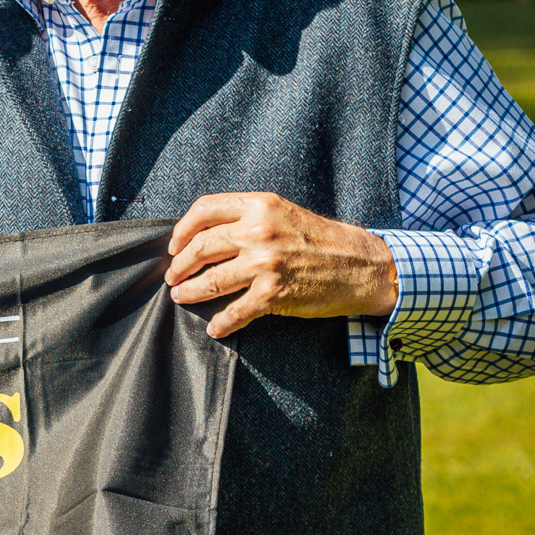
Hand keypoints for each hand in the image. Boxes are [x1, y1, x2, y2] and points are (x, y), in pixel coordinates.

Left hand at [166, 193, 398, 338]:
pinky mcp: (274, 294)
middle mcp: (259, 231)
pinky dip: (221, 323)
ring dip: (190, 292)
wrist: (361, 265)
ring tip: (181, 297)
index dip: (182, 230)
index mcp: (260, 206)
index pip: (205, 210)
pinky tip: (215, 327)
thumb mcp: (283, 213)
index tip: (175, 245)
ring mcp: (266, 264)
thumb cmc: (321, 240)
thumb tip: (205, 233)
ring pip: (211, 281)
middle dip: (180, 265)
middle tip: (174, 277)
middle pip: (201, 247)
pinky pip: (236, 312)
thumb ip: (248, 217)